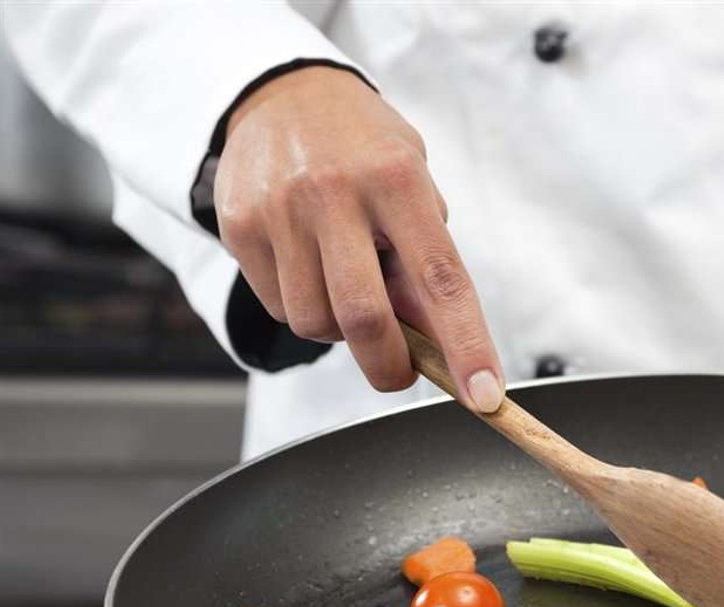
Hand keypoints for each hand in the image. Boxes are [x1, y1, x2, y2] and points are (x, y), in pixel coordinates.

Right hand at [213, 66, 503, 410]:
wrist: (281, 95)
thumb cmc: (364, 150)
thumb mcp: (412, 184)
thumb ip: (424, 257)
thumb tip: (433, 339)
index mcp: (397, 178)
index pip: (441, 279)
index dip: (466, 344)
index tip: (484, 395)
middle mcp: (335, 192)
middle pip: (365, 317)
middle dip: (389, 366)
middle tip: (401, 373)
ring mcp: (281, 209)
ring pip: (315, 322)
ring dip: (340, 332)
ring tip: (347, 288)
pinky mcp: (239, 226)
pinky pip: (278, 305)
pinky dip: (303, 307)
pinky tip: (310, 269)